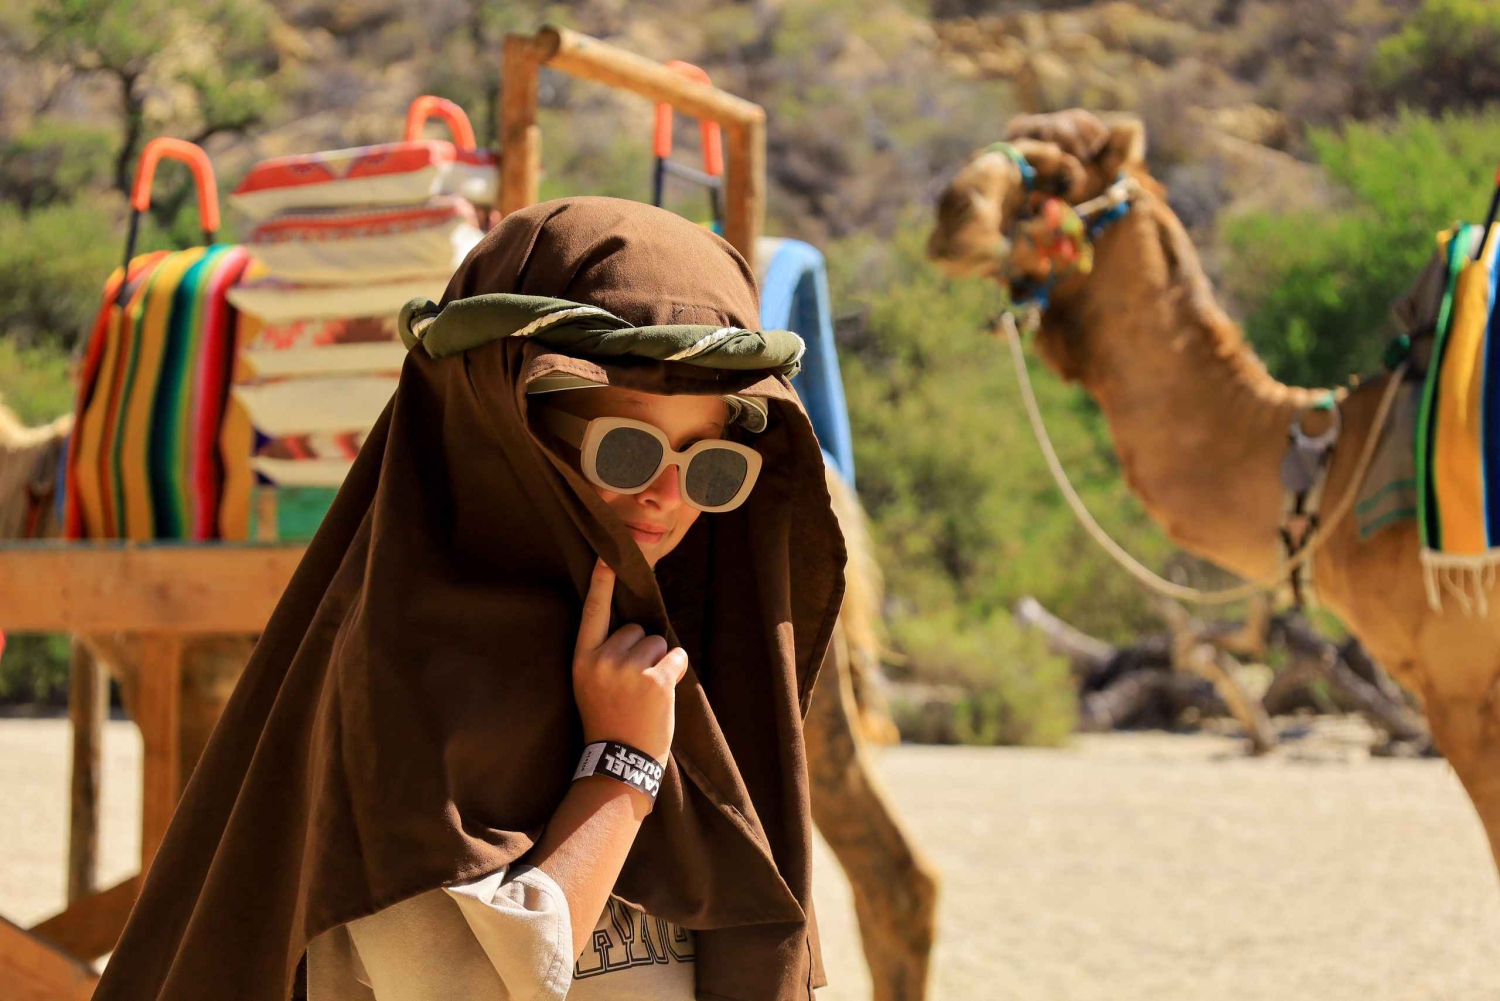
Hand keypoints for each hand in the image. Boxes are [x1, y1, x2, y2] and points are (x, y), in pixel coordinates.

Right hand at [573, 559, 689, 761]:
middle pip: (636, 629)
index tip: (606, 556)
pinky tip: (662, 693)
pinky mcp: (656, 680)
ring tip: (644, 692)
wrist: (619, 760)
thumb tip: (632, 623)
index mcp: (582, 659)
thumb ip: (603, 652)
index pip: (592, 613)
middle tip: (631, 685)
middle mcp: (603, 660)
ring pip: (658, 642)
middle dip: (640, 650)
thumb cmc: (608, 717)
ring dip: (658, 662)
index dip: (600, 583)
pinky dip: (675, 670)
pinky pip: (676, 656)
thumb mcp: (591, 682)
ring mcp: (629, 669)